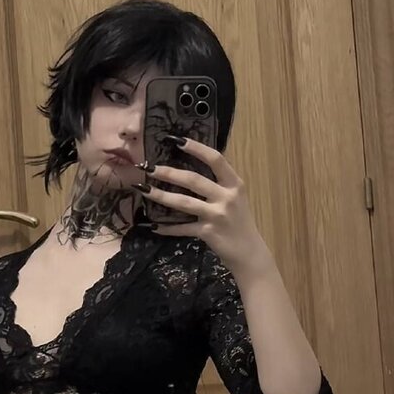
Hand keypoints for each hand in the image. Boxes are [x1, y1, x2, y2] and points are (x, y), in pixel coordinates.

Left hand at [135, 137, 268, 275]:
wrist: (249, 253)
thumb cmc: (240, 223)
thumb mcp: (236, 198)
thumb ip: (219, 185)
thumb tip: (190, 171)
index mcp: (234, 184)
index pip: (215, 159)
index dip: (196, 148)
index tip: (177, 140)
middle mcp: (226, 197)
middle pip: (193, 180)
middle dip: (169, 172)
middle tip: (149, 168)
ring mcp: (217, 215)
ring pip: (184, 202)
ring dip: (161, 195)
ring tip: (144, 190)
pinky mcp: (208, 232)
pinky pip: (182, 228)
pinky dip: (167, 228)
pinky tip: (154, 226)